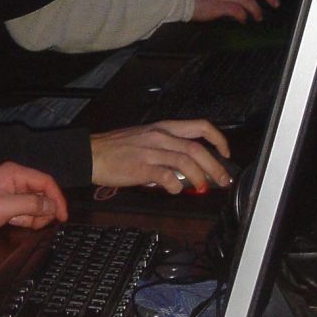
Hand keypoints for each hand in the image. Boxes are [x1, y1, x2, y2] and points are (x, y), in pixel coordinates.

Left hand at [0, 162, 67, 242]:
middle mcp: (15, 179)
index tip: (63, 217)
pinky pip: (25, 211)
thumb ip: (31, 205)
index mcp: (14, 173)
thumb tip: (53, 206)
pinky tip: (13, 224)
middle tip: (35, 225)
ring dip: (32, 217)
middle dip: (42, 211)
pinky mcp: (7, 203)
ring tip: (17, 223)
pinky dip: (24, 219)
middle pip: (43, 194)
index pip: (46, 181)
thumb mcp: (4, 208)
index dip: (57, 199)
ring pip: (35, 204)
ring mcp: (11, 191)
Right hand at [90, 120, 231, 192]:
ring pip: (185, 161)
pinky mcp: (141, 167)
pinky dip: (176, 185)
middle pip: (197, 148)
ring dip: (199, 177)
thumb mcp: (145, 139)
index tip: (226, 152)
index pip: (199, 126)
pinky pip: (166, 176)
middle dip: (215, 166)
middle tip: (223, 179)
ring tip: (202, 188)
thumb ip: (166, 148)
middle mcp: (159, 136)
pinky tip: (176, 190)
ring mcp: (150, 151)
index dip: (217, 139)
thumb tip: (186, 167)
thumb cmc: (116, 149)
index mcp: (163, 128)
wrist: (90, 154)